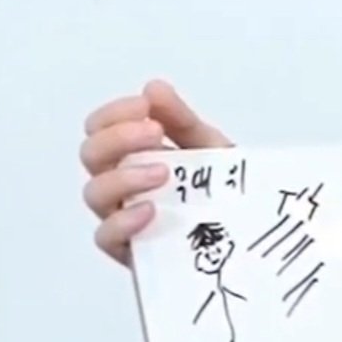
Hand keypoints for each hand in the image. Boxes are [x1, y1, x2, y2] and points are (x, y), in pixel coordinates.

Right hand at [79, 79, 232, 266]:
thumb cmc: (223, 194)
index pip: (100, 128)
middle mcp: (121, 185)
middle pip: (91, 155)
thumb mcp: (210, 151)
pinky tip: (151, 210)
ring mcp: (123, 219)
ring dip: (124, 177)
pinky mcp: (132, 253)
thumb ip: (183, 121)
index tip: (145, 107)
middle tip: (155, 133)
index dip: (114, 114)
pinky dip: (123, 221)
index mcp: (134, 156)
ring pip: (94, 194)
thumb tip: (153, 88)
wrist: (251, 243)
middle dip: (118, 138)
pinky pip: (106, 237)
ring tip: (162, 173)